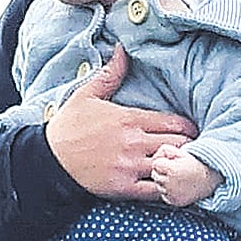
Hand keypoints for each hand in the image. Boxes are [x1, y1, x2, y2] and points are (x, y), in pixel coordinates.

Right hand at [46, 44, 196, 200]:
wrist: (48, 160)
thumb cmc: (68, 128)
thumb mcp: (87, 95)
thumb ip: (110, 74)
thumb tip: (122, 49)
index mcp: (129, 119)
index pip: (175, 123)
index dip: (187, 128)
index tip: (190, 131)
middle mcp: (133, 142)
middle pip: (180, 144)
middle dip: (189, 146)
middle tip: (192, 149)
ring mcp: (129, 166)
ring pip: (170, 166)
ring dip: (179, 166)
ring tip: (182, 167)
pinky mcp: (123, 188)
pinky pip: (156, 190)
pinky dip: (167, 187)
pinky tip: (167, 183)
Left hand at [151, 145, 222, 206]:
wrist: (211, 179)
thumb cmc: (196, 163)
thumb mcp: (181, 151)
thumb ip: (164, 150)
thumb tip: (155, 158)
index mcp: (172, 170)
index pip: (155, 164)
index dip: (163, 161)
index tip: (173, 162)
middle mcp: (171, 184)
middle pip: (155, 175)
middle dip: (162, 171)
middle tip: (176, 170)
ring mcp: (172, 195)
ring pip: (158, 186)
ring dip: (164, 182)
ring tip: (179, 178)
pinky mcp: (174, 202)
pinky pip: (164, 195)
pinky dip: (168, 191)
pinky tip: (179, 186)